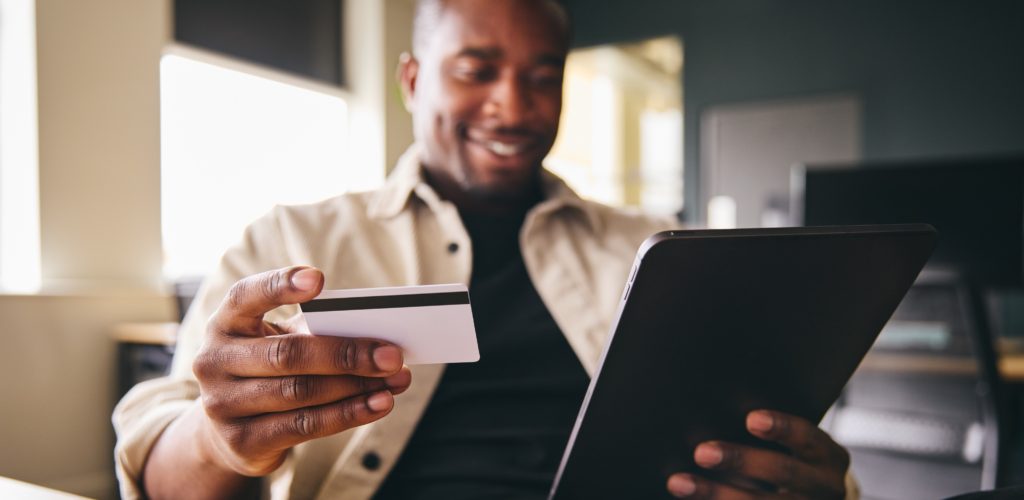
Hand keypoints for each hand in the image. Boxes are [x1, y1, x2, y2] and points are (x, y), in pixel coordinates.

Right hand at [192, 266, 411, 476]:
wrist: (229, 433)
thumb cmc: (267, 371)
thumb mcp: (279, 342)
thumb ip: (315, 332)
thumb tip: (378, 341)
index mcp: (226, 323)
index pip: (245, 296)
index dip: (279, 286)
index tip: (318, 279)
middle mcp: (214, 361)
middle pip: (288, 354)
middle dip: (347, 354)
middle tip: (391, 354)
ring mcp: (222, 404)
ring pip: (300, 392)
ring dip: (355, 387)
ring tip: (395, 381)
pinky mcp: (241, 441)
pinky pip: (304, 425)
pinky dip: (348, 414)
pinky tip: (378, 404)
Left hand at [666, 410, 849, 498]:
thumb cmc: (787, 460)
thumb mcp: (792, 447)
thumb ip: (763, 432)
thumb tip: (712, 416)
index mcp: (829, 456)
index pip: (808, 438)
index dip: (782, 428)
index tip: (750, 419)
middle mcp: (827, 488)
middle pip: (783, 473)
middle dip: (740, 461)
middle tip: (701, 452)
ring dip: (717, 494)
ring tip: (679, 483)